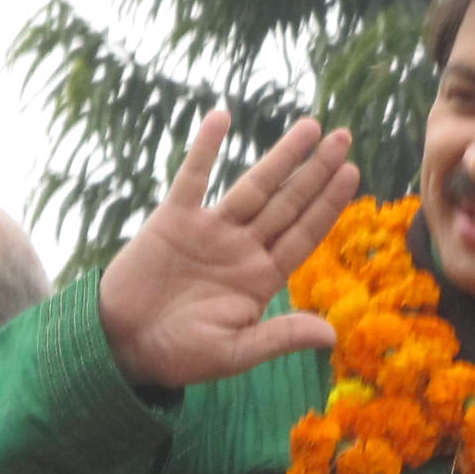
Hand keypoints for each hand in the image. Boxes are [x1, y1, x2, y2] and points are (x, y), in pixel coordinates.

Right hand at [96, 108, 361, 388]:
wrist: (122, 346)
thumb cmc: (179, 356)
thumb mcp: (235, 353)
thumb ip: (280, 337)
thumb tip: (332, 337)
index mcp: (261, 278)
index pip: (304, 234)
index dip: (328, 204)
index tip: (352, 174)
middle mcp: (242, 249)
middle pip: (288, 203)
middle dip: (316, 171)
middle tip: (344, 138)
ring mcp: (210, 231)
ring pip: (254, 186)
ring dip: (281, 157)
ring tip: (311, 127)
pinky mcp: (172, 220)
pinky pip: (193, 177)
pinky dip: (206, 148)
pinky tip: (222, 117)